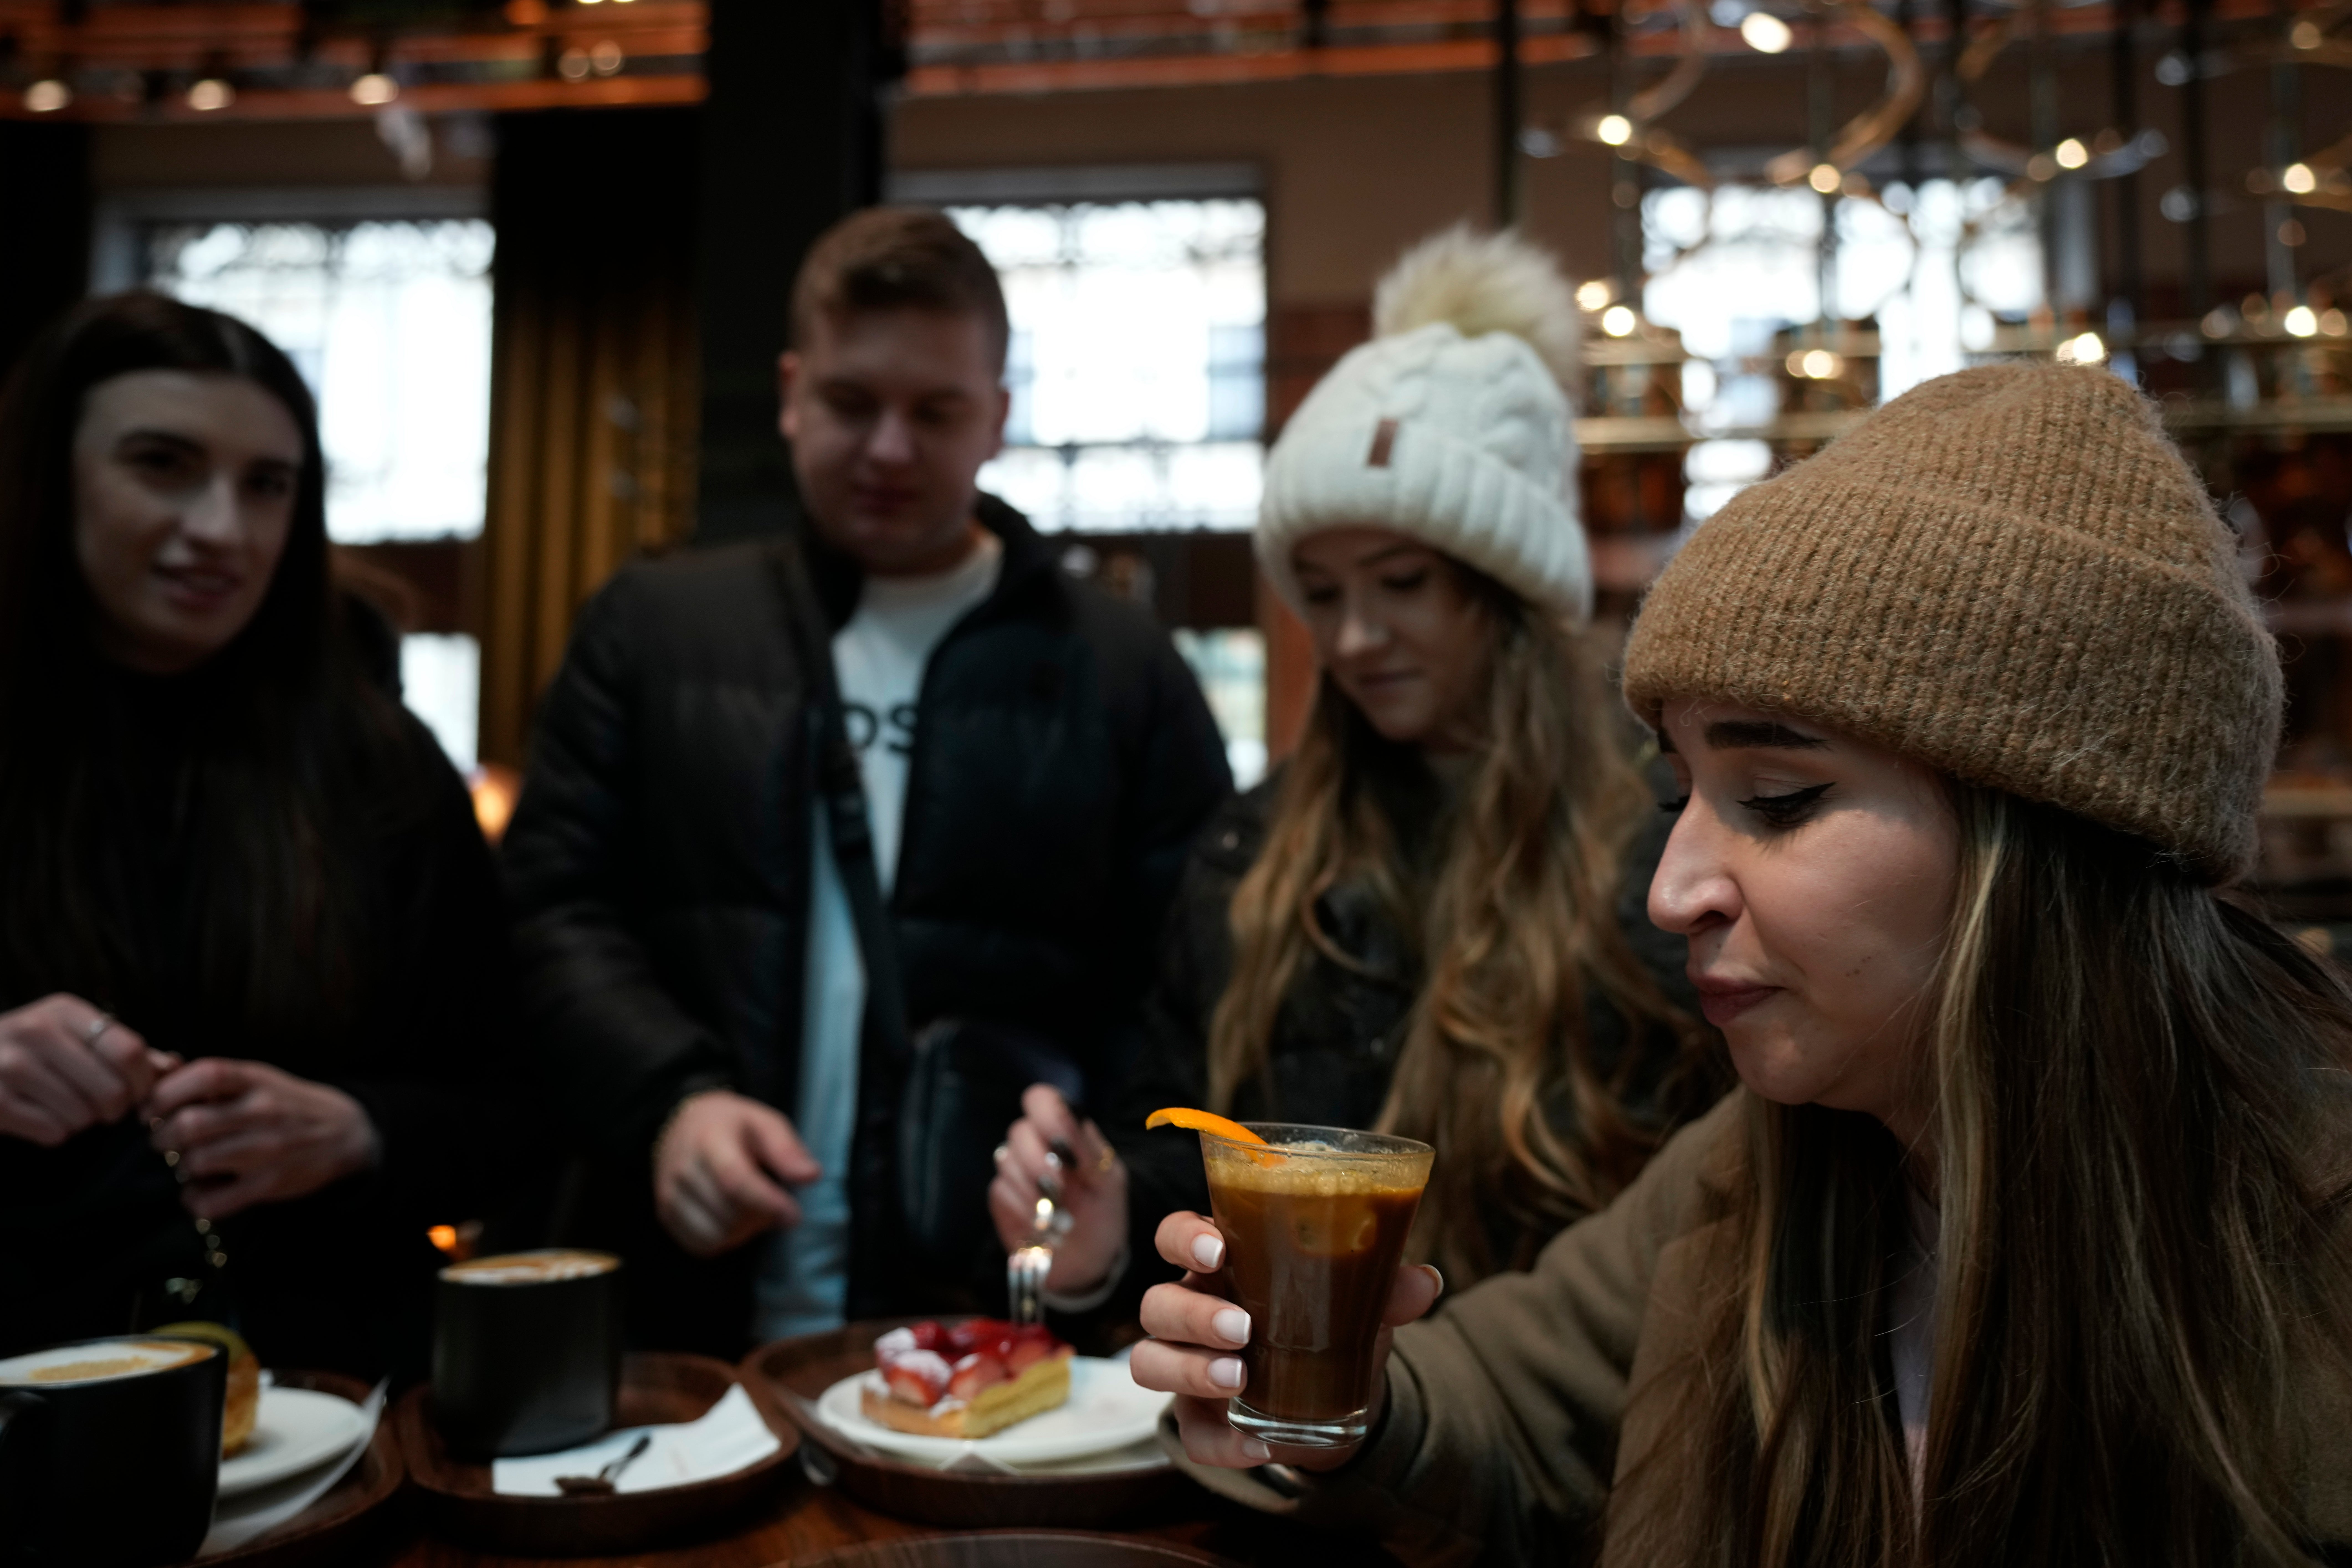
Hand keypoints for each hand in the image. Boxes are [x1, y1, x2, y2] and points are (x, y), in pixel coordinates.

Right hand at [0, 994, 177, 1145]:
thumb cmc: (34, 1049)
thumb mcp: (74, 1034)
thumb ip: (124, 1049)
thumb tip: (174, 1067)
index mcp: (64, 1011)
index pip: (130, 1051)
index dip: (145, 1082)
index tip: (140, 1093)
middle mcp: (35, 1033)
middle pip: (112, 1090)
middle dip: (117, 1109)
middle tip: (106, 1108)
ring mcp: (10, 1067)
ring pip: (83, 1115)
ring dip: (83, 1120)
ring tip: (66, 1105)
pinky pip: (52, 1132)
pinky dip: (55, 1132)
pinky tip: (40, 1115)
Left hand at [145, 1059, 380, 1219]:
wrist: (345, 1133)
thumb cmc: (289, 1103)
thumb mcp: (258, 1078)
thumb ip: (213, 1077)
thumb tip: (158, 1068)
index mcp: (257, 1080)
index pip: (204, 1075)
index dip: (165, 1092)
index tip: (150, 1108)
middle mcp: (263, 1112)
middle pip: (189, 1124)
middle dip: (161, 1136)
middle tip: (163, 1140)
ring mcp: (267, 1150)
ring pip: (196, 1162)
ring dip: (180, 1166)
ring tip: (188, 1162)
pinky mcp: (270, 1184)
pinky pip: (213, 1201)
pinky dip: (194, 1199)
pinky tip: (200, 1191)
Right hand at [652, 1090, 821, 1256]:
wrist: (684, 1124)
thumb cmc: (734, 1126)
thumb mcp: (765, 1123)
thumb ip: (787, 1149)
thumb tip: (811, 1176)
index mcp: (709, 1139)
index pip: (735, 1181)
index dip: (768, 1203)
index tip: (794, 1214)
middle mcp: (682, 1168)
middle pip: (729, 1214)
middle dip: (762, 1217)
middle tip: (776, 1205)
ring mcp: (669, 1193)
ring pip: (715, 1235)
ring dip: (744, 1231)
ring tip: (754, 1210)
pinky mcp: (665, 1213)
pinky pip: (700, 1245)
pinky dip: (724, 1240)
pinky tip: (734, 1219)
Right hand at [988, 1084, 1127, 1294]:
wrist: (1090, 1259)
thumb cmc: (1104, 1212)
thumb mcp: (1108, 1181)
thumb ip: (1086, 1148)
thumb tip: (1062, 1117)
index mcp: (1065, 1131)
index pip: (1041, 1100)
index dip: (1046, 1116)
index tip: (1061, 1146)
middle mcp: (1036, 1144)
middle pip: (1019, 1131)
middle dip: (1038, 1162)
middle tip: (1058, 1190)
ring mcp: (1015, 1170)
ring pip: (1005, 1161)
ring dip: (1033, 1192)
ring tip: (1059, 1216)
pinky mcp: (1002, 1197)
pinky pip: (1000, 1191)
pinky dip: (1024, 1211)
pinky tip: (1043, 1226)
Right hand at [1129, 1209, 1442, 1472]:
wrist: (1337, 1394)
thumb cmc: (1330, 1323)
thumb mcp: (1358, 1302)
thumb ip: (1385, 1288)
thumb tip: (1426, 1281)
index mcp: (1221, 1266)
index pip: (1175, 1236)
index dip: (1183, 1238)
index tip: (1216, 1248)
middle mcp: (1191, 1312)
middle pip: (1157, 1305)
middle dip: (1193, 1315)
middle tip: (1242, 1328)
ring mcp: (1187, 1367)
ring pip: (1150, 1363)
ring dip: (1190, 1370)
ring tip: (1241, 1379)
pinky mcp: (1198, 1420)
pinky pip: (1191, 1435)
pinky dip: (1221, 1443)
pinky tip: (1260, 1445)